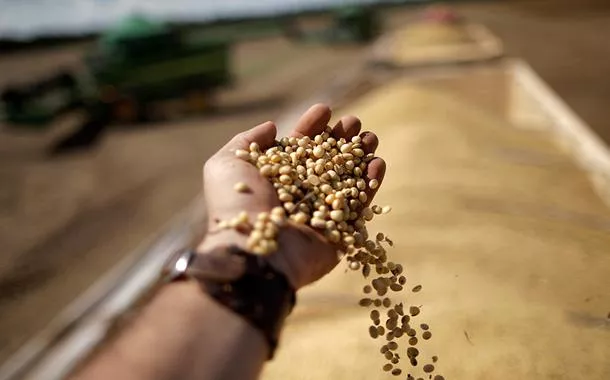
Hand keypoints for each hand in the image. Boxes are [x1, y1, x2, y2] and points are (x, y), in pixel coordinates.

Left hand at [198, 104, 385, 288]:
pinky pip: (360, 206)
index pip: (298, 148)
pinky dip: (371, 184)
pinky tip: (377, 163)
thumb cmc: (236, 205)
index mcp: (275, 179)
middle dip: (341, 139)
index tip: (324, 109)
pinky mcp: (340, 234)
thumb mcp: (226, 164)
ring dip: (360, 157)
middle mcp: (299, 195)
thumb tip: (272, 126)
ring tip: (370, 137)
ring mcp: (321, 214)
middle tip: (354, 122)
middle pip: (326, 161)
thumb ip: (246, 141)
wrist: (252, 250)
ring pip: (347, 180)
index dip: (311, 127)